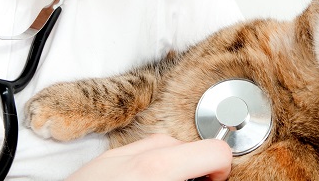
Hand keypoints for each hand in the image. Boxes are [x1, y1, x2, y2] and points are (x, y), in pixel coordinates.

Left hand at [66, 134, 232, 180]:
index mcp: (159, 170)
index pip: (215, 152)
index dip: (221, 172)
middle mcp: (136, 157)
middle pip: (186, 146)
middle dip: (195, 170)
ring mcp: (113, 159)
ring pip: (158, 146)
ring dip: (171, 166)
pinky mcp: (97, 165)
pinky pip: (131, 155)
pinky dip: (145, 168)